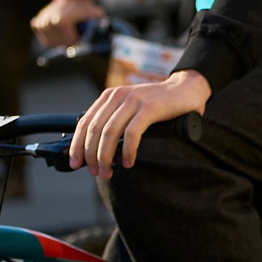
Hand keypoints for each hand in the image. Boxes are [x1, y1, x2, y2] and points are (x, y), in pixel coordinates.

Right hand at [31, 0, 106, 49]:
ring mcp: (42, 21)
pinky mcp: (36, 22)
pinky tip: (54, 29)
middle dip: (67, 41)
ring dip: (57, 39)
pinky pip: (42, 37)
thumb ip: (102, 27)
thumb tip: (109, 39)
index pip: (69, 42)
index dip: (76, 41)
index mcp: (62, 21)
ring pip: (48, 42)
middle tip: (72, 34)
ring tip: (64, 31)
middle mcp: (49, 20)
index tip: (79, 35)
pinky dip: (47, 35)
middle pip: (59, 43)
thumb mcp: (97, 15)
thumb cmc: (85, 8)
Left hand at [69, 70, 210, 179]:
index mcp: (109, 97)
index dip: (77, 145)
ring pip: (110, 133)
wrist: (186, 89)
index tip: (75, 163)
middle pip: (95, 130)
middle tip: (96, 172)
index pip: (84, 123)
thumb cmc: (158, 104)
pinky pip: (132, 133)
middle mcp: (118, 96)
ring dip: (106, 156)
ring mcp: (133, 101)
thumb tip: (96, 148)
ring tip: (109, 171)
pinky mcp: (149, 108)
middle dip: (91, 155)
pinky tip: (128, 162)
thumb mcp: (130, 108)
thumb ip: (114, 120)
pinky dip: (128, 151)